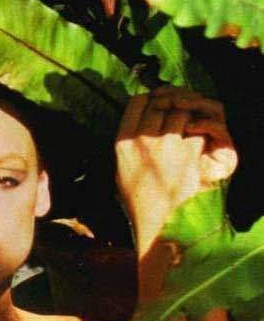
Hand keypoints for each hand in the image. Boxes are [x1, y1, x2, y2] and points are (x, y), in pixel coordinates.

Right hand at [115, 86, 236, 254]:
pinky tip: (196, 144)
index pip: (137, 101)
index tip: (157, 105)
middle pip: (161, 103)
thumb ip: (128, 142)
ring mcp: (166, 146)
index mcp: (123, 143)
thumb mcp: (121, 170)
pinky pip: (197, 130)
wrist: (157, 222)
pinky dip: (200, 134)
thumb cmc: (139, 200)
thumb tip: (141, 116)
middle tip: (178, 112)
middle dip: (172, 105)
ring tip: (187, 129)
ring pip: (181, 113)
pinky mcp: (188, 153)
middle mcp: (143, 140)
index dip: (150, 98)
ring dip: (187, 118)